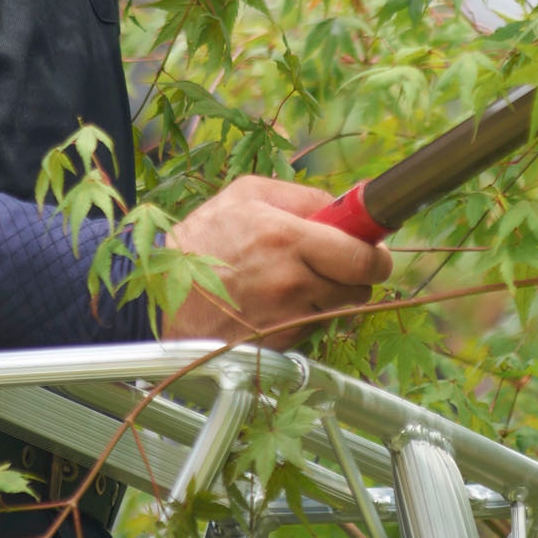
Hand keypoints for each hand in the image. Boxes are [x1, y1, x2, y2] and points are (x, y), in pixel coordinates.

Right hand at [161, 175, 392, 348]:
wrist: (160, 293)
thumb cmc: (201, 239)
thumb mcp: (247, 194)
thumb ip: (303, 196)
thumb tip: (344, 206)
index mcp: (288, 239)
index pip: (364, 257)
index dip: (377, 253)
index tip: (374, 247)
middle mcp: (293, 282)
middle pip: (362, 287)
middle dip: (358, 272)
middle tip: (338, 259)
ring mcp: (287, 318)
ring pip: (342, 309)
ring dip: (334, 294)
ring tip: (301, 277)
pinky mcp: (279, 343)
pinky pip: (315, 327)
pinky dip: (310, 313)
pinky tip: (281, 298)